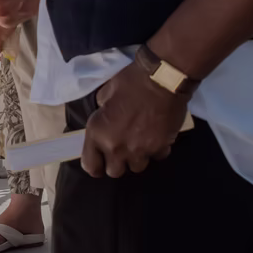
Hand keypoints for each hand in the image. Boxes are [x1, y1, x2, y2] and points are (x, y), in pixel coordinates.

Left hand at [83, 61, 187, 176]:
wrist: (162, 80)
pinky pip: (156, 157)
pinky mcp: (160, 148)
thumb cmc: (130, 82)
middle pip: (114, 172)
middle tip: (121, 149)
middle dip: (117, 163)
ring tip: (140, 142)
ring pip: (137, 167)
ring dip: (137, 157)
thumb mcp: (105, 94)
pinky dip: (156, 150)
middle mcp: (116, 147)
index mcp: (98, 133)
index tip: (99, 161)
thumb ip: (102, 113)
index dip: (94, 165)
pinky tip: (157, 137)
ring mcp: (140, 150)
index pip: (90, 165)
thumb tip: (106, 119)